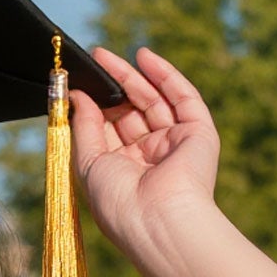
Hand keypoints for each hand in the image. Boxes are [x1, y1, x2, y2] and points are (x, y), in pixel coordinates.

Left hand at [68, 43, 222, 276]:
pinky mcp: (198, 133)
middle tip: (94, 60)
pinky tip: (144, 56)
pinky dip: (164, 75)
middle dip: (113, 86)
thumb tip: (77, 96)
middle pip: (131, 112)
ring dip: (133, 76)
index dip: (96, 106)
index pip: (109, 131)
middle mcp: (150, 158)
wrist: (158, 220)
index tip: (78, 84)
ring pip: (154, 100)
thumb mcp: (88, 163)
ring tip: (106, 56)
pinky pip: (183, 97)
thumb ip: (83, 127)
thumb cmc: (118, 202)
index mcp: (124, 172)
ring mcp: (175, 144)